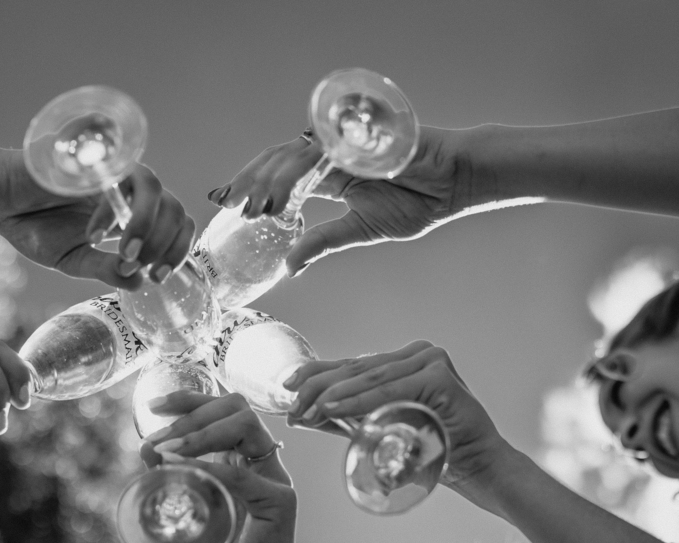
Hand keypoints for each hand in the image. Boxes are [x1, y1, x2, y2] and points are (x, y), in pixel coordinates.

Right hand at [0, 147, 194, 288]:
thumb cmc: (34, 227)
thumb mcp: (74, 260)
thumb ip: (106, 269)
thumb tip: (140, 282)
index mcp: (131, 214)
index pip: (175, 224)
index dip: (177, 249)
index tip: (158, 276)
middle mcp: (128, 191)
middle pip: (174, 207)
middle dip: (166, 243)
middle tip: (142, 267)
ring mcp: (112, 173)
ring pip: (154, 188)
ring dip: (147, 226)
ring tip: (126, 254)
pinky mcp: (93, 160)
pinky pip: (116, 179)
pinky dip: (110, 212)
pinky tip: (91, 234)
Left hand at [140, 393, 298, 542]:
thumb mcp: (182, 516)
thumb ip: (169, 483)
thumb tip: (146, 447)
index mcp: (241, 462)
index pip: (223, 409)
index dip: (190, 398)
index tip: (154, 406)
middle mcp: (261, 465)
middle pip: (237, 407)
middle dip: (192, 412)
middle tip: (159, 436)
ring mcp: (275, 482)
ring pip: (248, 427)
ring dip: (202, 433)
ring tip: (170, 452)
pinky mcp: (282, 505)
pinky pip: (249, 476)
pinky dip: (215, 469)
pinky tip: (187, 473)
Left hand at [208, 129, 465, 274]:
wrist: (454, 183)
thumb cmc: (416, 202)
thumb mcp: (359, 229)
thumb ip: (322, 242)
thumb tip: (289, 267)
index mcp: (326, 176)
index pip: (278, 178)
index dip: (251, 188)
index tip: (224, 204)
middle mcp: (327, 157)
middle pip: (274, 161)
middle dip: (247, 180)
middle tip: (224, 201)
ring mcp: (339, 145)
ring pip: (289, 155)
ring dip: (265, 180)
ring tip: (248, 206)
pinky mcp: (353, 140)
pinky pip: (317, 155)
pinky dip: (294, 174)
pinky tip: (279, 195)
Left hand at [283, 342, 514, 496]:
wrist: (478, 468)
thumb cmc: (434, 449)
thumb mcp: (380, 428)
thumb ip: (346, 419)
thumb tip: (304, 417)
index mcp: (404, 360)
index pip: (352, 365)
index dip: (316, 374)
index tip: (286, 387)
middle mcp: (418, 354)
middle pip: (357, 369)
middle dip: (318, 387)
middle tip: (291, 404)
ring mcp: (431, 360)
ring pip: (370, 378)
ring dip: (332, 394)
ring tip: (306, 408)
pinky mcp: (439, 377)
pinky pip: (390, 390)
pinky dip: (360, 400)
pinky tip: (333, 407)